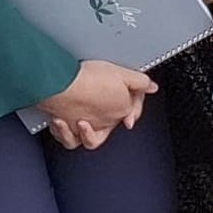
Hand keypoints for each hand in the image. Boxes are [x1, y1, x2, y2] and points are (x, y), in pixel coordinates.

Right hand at [34, 57, 159, 151]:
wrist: (61, 84)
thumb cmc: (88, 79)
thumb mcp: (121, 72)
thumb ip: (139, 81)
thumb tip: (151, 87)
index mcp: (120, 110)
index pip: (132, 109)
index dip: (135, 101)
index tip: (133, 92)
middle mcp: (103, 123)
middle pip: (110, 124)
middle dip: (109, 114)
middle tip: (102, 97)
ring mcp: (83, 128)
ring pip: (89, 139)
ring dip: (88, 133)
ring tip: (84, 120)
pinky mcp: (65, 128)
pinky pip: (68, 138)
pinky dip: (66, 132)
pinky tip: (63, 122)